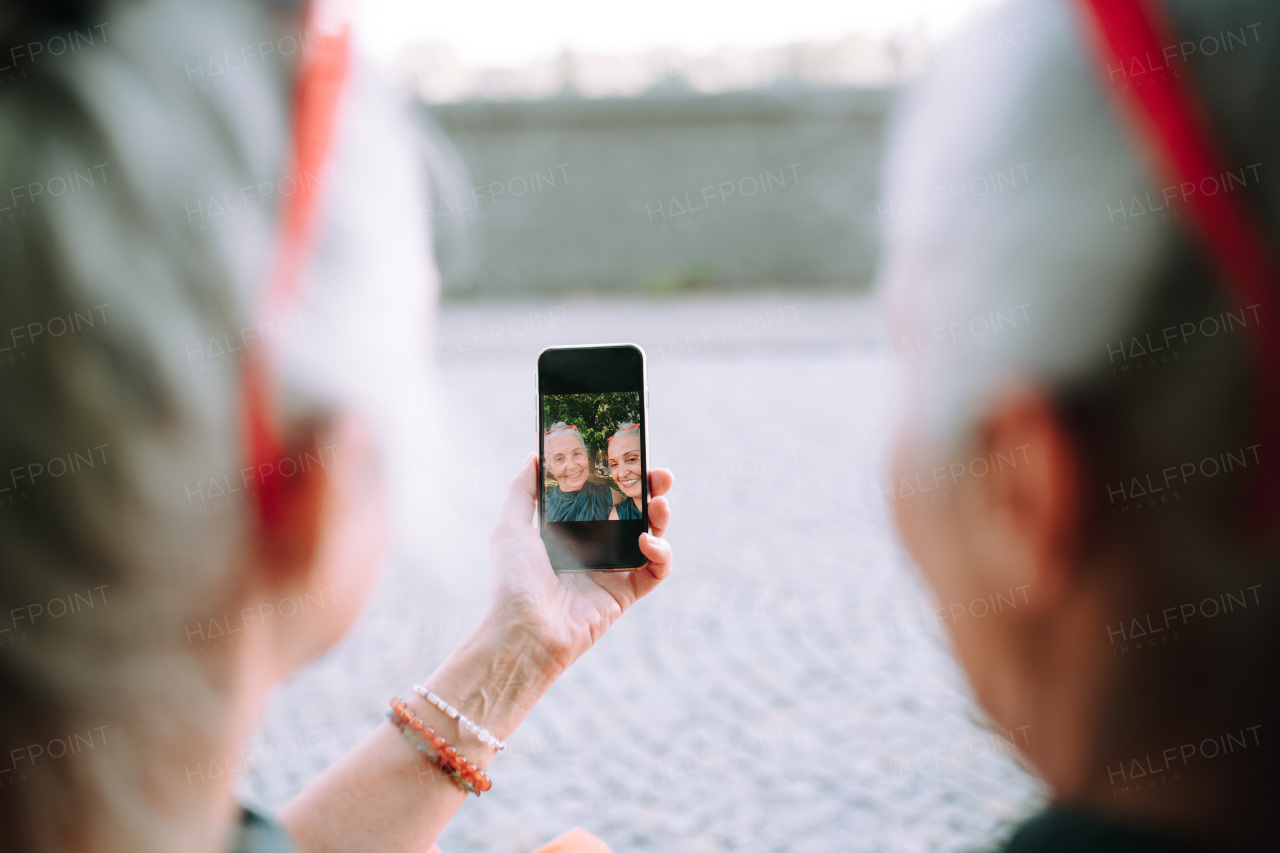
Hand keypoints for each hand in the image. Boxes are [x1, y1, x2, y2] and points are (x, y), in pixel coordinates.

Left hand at [487, 454, 673, 671]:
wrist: (523, 631)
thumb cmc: (512, 582)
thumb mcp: (510, 527)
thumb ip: (522, 491)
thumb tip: (534, 456)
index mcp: (572, 531)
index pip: (605, 497)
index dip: (622, 478)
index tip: (632, 458)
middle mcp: (595, 549)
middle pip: (635, 513)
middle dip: (652, 491)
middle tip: (661, 475)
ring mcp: (613, 572)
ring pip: (652, 537)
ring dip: (661, 517)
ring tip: (659, 503)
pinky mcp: (625, 594)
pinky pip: (655, 571)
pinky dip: (661, 554)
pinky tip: (647, 542)